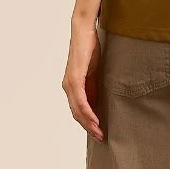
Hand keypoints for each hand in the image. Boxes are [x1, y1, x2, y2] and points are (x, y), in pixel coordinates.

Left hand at [63, 18, 104, 140]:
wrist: (84, 30)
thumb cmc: (89, 48)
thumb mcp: (94, 72)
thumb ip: (94, 87)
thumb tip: (97, 102)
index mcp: (72, 85)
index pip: (78, 109)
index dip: (87, 123)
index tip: (98, 132)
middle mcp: (68, 86)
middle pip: (76, 113)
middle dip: (88, 127)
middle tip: (100, 138)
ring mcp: (70, 83)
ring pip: (77, 109)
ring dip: (89, 123)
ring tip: (99, 132)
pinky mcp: (75, 78)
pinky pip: (80, 100)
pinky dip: (87, 111)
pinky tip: (95, 120)